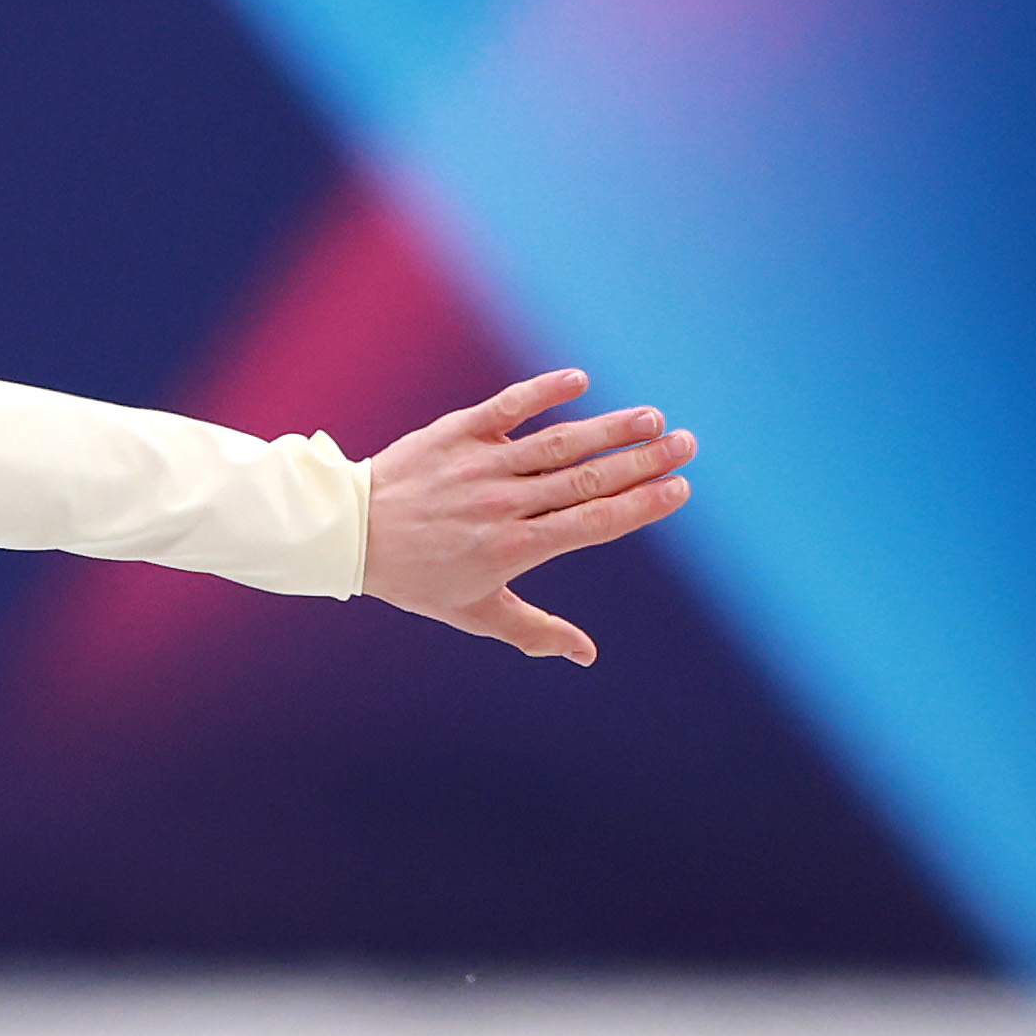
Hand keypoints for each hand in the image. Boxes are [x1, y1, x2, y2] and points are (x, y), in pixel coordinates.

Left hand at [358, 367, 695, 665]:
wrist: (349, 535)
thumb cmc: (416, 578)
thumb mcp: (474, 613)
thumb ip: (534, 632)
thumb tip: (587, 656)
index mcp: (515, 548)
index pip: (593, 523)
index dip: (641, 506)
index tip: (681, 489)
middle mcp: (504, 505)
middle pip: (587, 479)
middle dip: (643, 462)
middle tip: (687, 444)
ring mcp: (481, 466)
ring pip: (557, 443)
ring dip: (610, 427)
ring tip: (652, 417)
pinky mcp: (456, 433)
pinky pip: (506, 408)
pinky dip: (542, 392)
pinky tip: (580, 380)